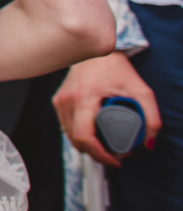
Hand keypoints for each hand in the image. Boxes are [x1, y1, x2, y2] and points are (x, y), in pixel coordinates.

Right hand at [53, 51, 160, 165]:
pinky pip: (65, 125)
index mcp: (84, 98)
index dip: (100, 155)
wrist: (95, 49)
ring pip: (69, 135)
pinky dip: (79, 134)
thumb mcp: (141, 91)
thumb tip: (149, 144)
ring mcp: (60, 100)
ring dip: (87, 145)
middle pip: (76, 140)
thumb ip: (152, 118)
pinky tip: (93, 134)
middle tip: (115, 155)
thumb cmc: (117, 68)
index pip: (84, 137)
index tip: (116, 161)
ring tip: (107, 145)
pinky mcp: (58, 100)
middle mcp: (67, 100)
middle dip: (96, 154)